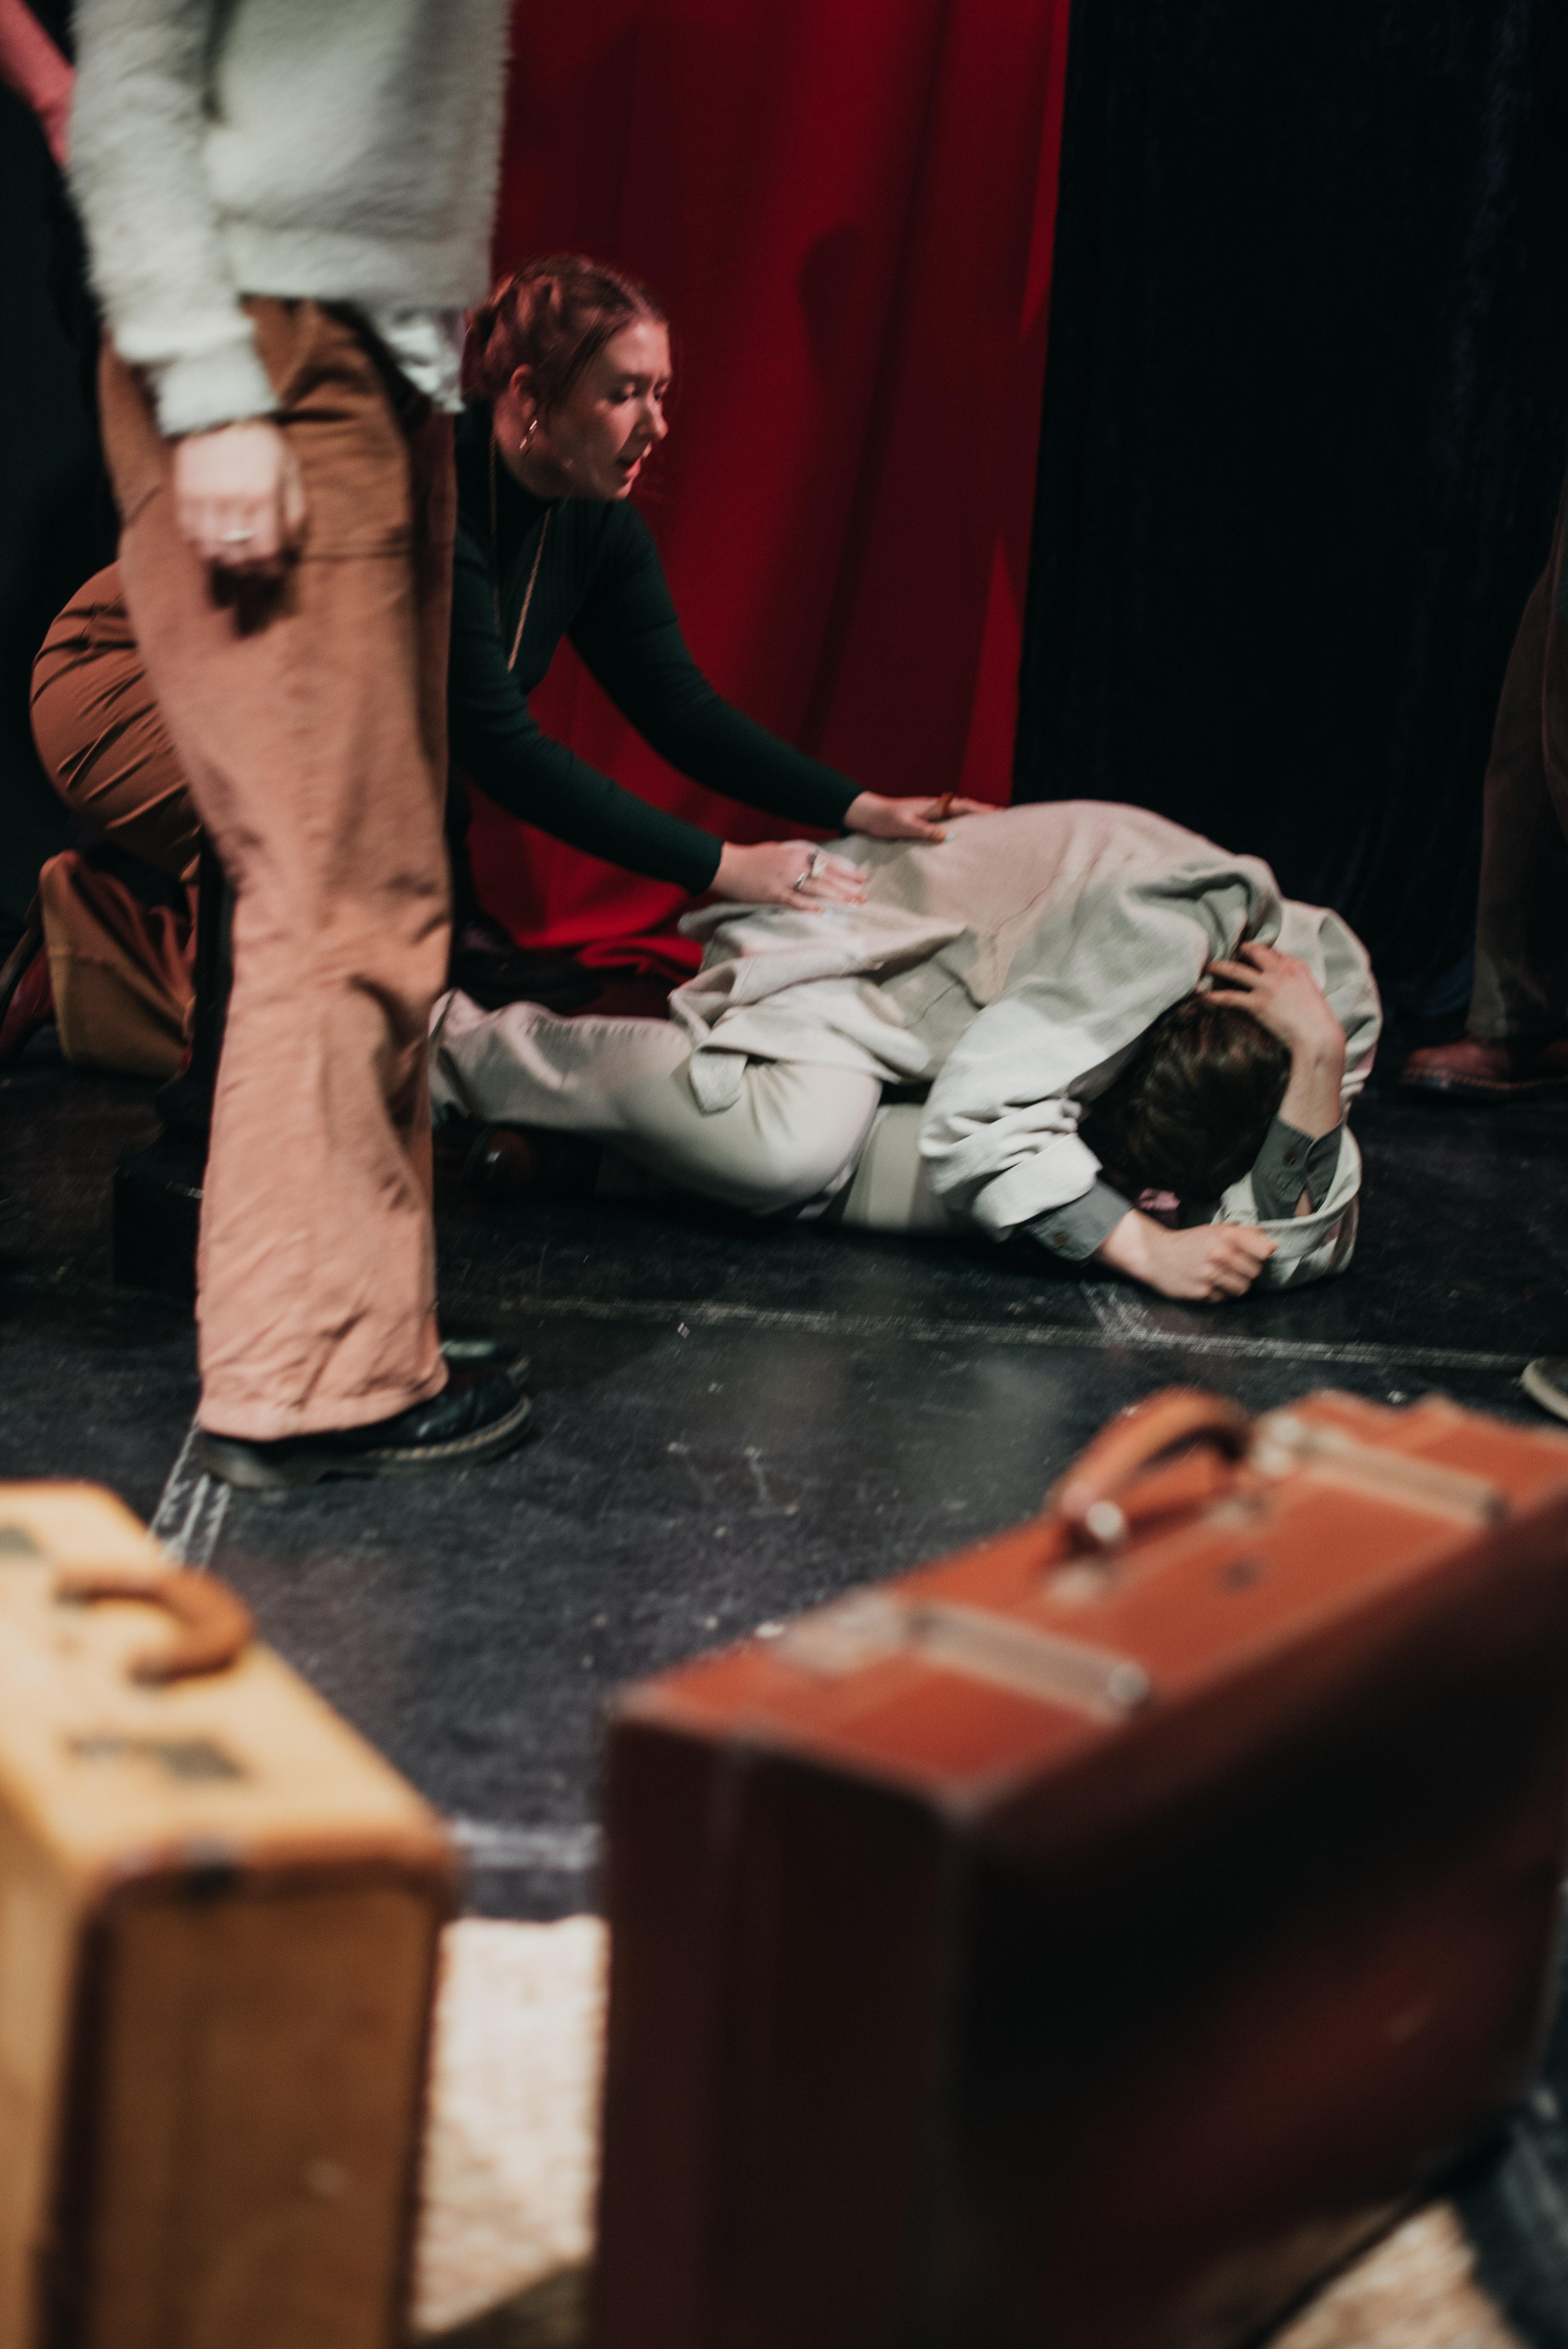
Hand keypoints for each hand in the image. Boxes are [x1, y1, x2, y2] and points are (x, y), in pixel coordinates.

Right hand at [173, 419, 305, 574]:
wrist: (218, 410)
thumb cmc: (261, 442)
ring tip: (234, 561)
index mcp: (262, 495)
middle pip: (238, 556)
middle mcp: (232, 500)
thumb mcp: (290, 471)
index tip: (276, 569)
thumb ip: (295, 511)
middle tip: (256, 569)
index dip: (272, 568)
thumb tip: (292, 547)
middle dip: (250, 570)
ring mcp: (205, 499)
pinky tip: (213, 545)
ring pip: (212, 551)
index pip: (266, 550)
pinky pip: (189, 535)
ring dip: (225, 564)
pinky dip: (201, 548)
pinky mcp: (184, 495)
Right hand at [711, 840, 868, 908]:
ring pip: (817, 888)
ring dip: (837, 897)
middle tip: (864, 897)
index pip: (827, 861)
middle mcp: (794, 863)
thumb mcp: (779, 851)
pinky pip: (795, 901)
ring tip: (853, 905)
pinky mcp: (774, 893)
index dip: (846, 871)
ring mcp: (785, 879)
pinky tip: (823, 911)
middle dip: (848, 887)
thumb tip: (815, 864)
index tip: (861, 879)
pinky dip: (810, 906)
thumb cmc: (753, 859)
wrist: (728, 865)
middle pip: (827, 876)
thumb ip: (798, 857)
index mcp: (796, 852)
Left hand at [843, 790, 995, 843]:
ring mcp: (929, 814)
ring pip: (957, 815)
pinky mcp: (924, 821)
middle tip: (1003, 819)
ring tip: (989, 827)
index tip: (1000, 813)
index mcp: (932, 807)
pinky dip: (959, 825)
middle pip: (964, 809)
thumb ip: (924, 831)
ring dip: (973, 819)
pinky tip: (962, 834)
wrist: (868, 815)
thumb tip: (948, 837)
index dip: (982, 810)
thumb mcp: (904, 826)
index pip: (963, 807)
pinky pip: (947, 822)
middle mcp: (934, 808)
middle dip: (983, 813)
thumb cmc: (884, 820)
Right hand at [1095, 1209, 1275, 1300]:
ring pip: (1243, 1288)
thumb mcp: (1215, 1230)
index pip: (1264, 1251)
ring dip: (1236, 1284)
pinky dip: (1220, 1293)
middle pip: (1255, 1271)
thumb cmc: (1189, 1242)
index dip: (1262, 1254)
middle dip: (1248, 1270)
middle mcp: (1219, 1253)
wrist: (1155, 1255)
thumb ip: (1244, 1234)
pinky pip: (1225, 1298)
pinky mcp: (1201, 1293)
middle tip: (1234, 1266)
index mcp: (1225, 1235)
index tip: (1257, 1255)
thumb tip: (1271, 1244)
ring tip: (1223, 1277)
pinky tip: (1209, 1284)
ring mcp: (1210, 1275)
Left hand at [1205, 938, 1345, 1149]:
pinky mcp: (1259, 1003)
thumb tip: (1283, 987)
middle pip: (1254, 951)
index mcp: (1297, 967)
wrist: (1319, 1038)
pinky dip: (1214, 996)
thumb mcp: (1310, 994)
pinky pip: (1230, 996)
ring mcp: (1269, 985)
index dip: (1259, 952)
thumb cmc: (1317, 1022)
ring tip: (1207, 966)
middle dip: (1239, 949)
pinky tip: (1204, 997)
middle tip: (1226, 950)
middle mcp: (1281, 971)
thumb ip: (1296, 984)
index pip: (1274, 952)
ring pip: (1235, 970)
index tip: (1248, 953)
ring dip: (1218, 967)